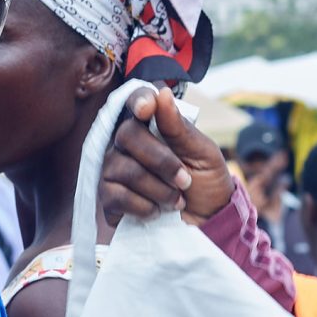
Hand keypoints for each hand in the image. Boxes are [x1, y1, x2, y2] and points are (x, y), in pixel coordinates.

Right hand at [101, 87, 233, 226]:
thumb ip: (180, 128)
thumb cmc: (206, 182)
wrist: (207, 222)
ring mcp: (115, 170)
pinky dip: (143, 206)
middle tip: (184, 180)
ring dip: (157, 189)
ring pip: (123, 169)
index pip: (136, 101)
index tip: (147, 110)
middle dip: (161, 161)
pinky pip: (116, 196)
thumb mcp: (203, 153)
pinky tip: (157, 212)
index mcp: (153, 126)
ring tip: (176, 200)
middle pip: (127, 135)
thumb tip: (162, 94)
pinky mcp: (110, 199)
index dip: (138, 100)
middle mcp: (128, 144)